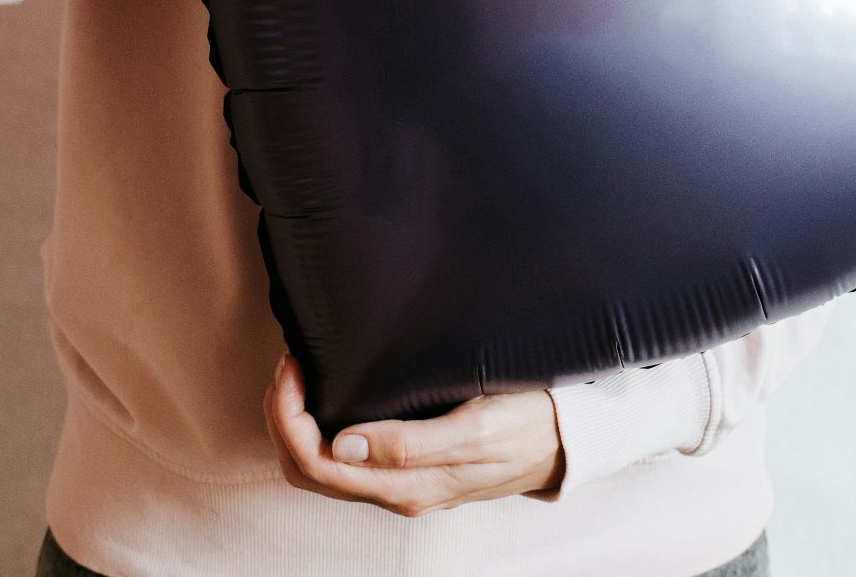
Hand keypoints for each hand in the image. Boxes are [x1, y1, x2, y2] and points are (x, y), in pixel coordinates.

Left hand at [263, 349, 567, 516]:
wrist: (572, 439)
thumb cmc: (530, 426)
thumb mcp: (477, 429)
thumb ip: (410, 445)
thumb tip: (343, 443)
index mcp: (405, 486)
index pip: (315, 463)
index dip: (289, 416)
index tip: (295, 366)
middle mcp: (395, 491)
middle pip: (306, 468)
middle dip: (283, 417)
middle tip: (290, 364)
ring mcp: (400, 481)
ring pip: (321, 465)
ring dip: (298, 420)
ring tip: (303, 371)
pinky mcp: (408, 467)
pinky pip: (344, 457)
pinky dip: (321, 424)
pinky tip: (329, 389)